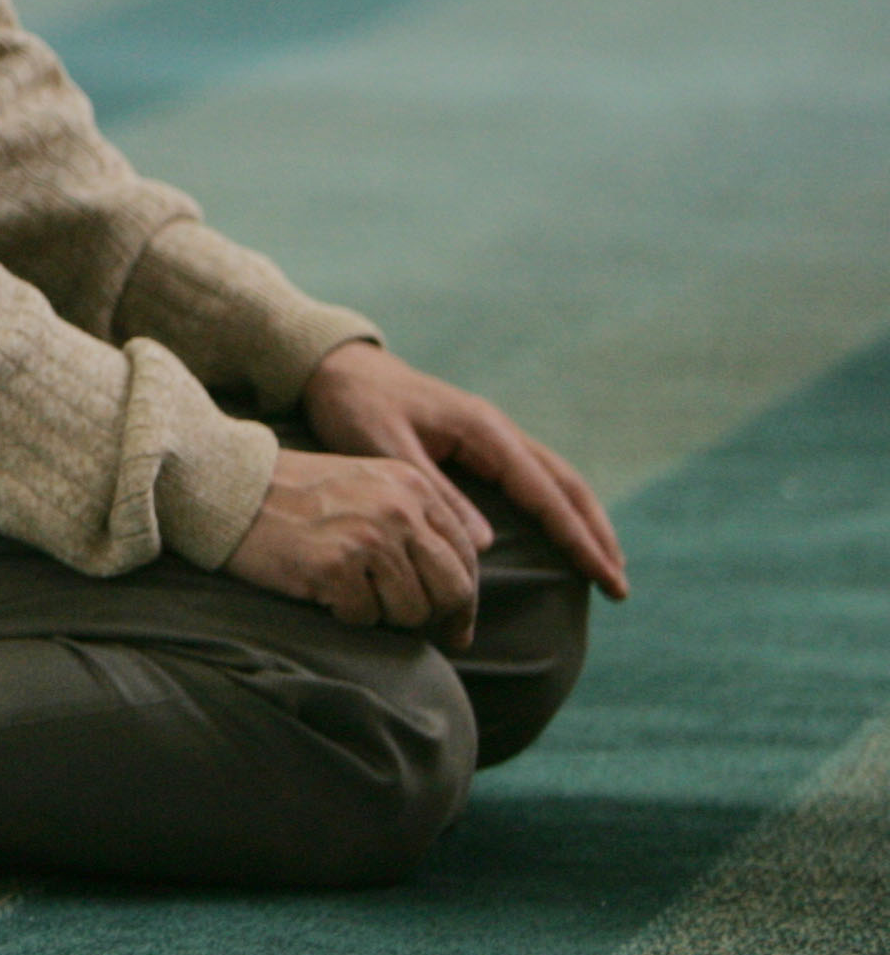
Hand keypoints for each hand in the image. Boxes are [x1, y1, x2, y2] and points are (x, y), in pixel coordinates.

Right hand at [226, 446, 487, 642]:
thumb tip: (457, 594)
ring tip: (351, 595)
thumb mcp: (367, 486)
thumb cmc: (294, 493)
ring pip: (412, 611)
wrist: (227, 485)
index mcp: (413, 485)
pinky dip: (345, 614)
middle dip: (437, 619)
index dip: (462, 600)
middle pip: (453, 590)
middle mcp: (399, 508)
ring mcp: (369, 537)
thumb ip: (414, 522)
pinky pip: (364, 617)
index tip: (452, 627)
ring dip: (384, 616)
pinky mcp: (336, 566)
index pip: (466, 556)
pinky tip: (322, 590)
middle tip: (419, 633)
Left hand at [302, 341, 629, 599]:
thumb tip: (486, 544)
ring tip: (607, 565)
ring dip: (584, 522)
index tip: (606, 576)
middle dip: (596, 535)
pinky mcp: (478, 442)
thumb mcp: (388, 450)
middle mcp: (498, 431)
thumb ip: (437, 493)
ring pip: (555, 480)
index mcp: (485, 431)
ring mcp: (491, 434)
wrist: (336, 367)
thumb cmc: (355, 406)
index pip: (545, 494)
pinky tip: (563, 532)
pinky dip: (557, 507)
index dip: (578, 538)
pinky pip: (532, 478)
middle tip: (619, 586)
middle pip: (566, 486)